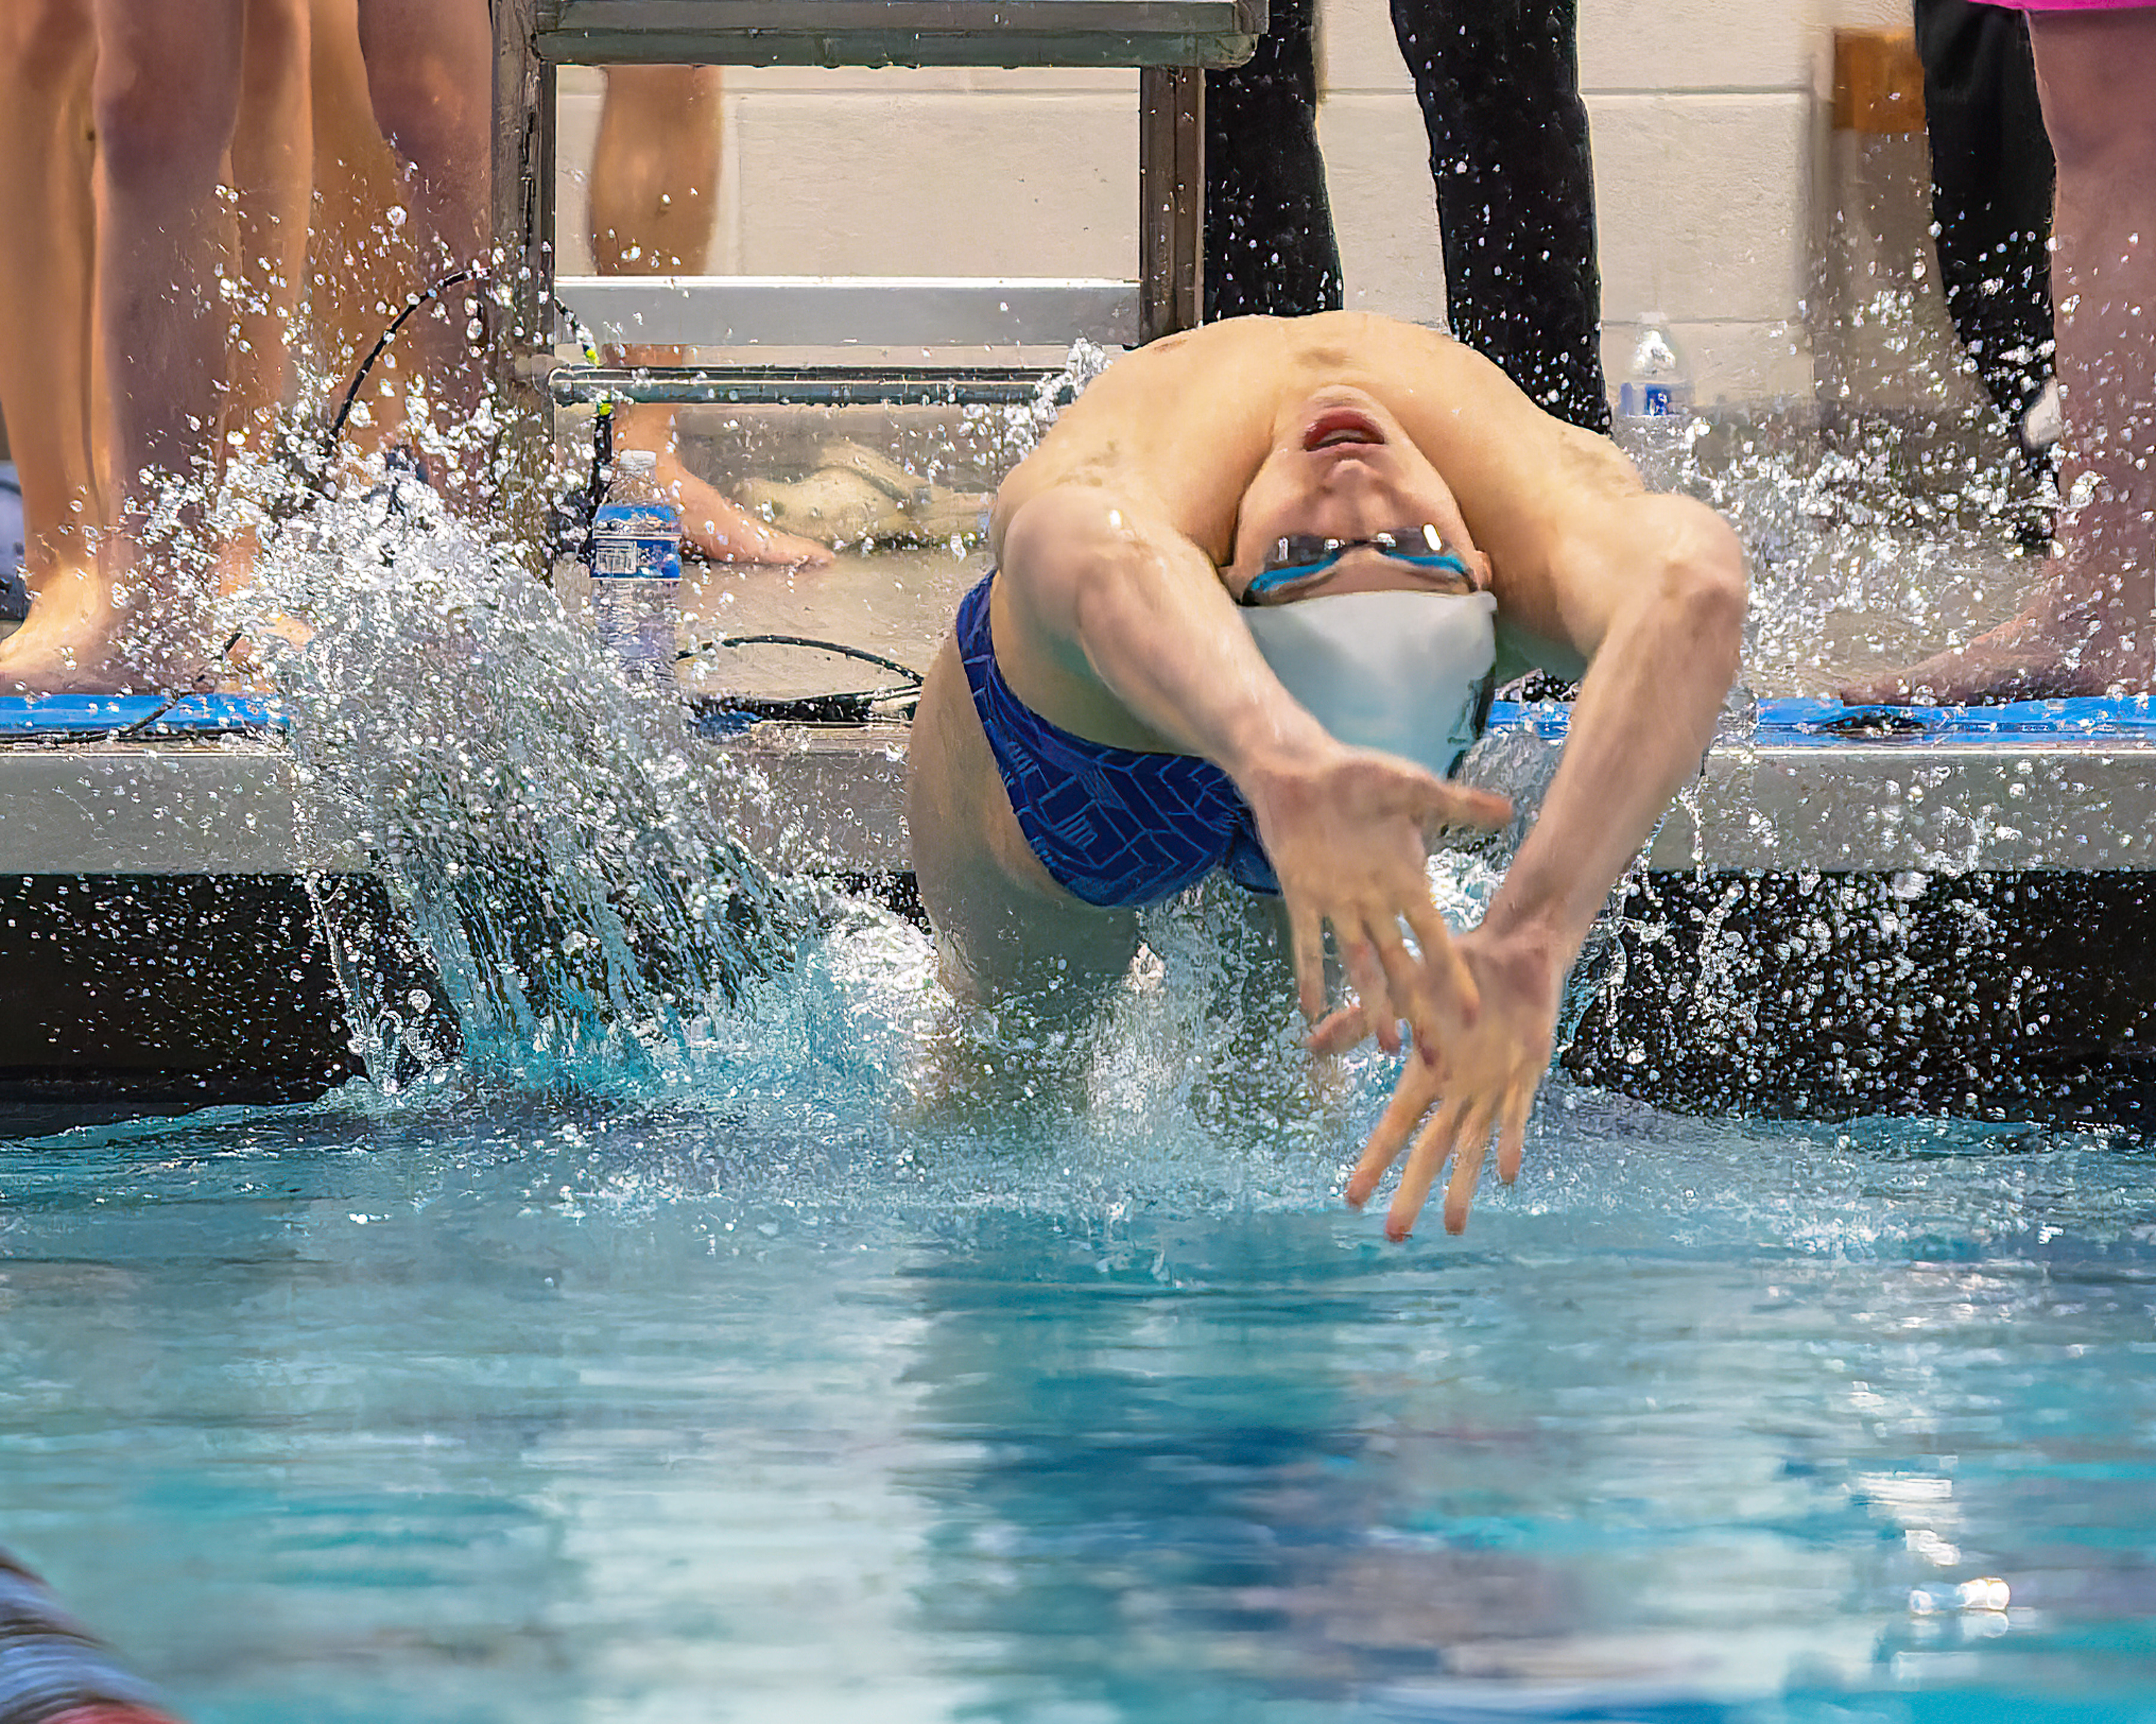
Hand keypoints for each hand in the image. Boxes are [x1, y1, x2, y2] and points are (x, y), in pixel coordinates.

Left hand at [1242, 741, 1510, 1056]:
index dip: (1454, 976)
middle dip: (1420, 1010)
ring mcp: (1339, 906)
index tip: (1474, 1014)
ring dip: (1370, 1003)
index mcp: (1406, 885)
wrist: (1302, 770)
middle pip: (1402, 966)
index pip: (1435, 939)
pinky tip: (1310, 1008)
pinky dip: (1309, 972)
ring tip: (1385, 1046)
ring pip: (1359, 964)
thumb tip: (1509, 810)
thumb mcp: (1411, 789)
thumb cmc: (1360, 777)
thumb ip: (1454, 805)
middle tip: (1437, 1058)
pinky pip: (1306, 943)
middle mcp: (1376, 905)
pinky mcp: (1302, 898)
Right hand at [1328, 925, 1561, 1237]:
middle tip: (1393, 1236)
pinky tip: (1504, 1175)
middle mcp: (1455, 1092)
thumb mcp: (1402, 994)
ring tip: (1451, 1227)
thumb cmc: (1456, 971)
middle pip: (1430, 1150)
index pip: (1394, 1128)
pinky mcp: (1526, 1075)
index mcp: (1425, 1075)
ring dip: (1461, 1186)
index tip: (1352, 1200)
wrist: (1514, 952)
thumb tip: (1308, 1042)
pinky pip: (1516, 1115)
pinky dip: (1509, 1142)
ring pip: (1472, 1147)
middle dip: (1412, 1191)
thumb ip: (1360, 1021)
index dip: (1374, 1163)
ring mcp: (1491, 1089)